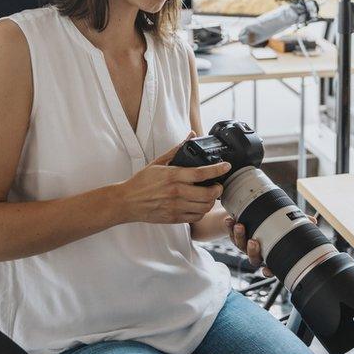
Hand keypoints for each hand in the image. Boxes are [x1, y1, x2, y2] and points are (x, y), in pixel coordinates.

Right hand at [116, 132, 230, 224]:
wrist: (127, 202)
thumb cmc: (142, 182)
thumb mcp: (158, 163)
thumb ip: (177, 150)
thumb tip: (191, 135)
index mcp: (173, 176)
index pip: (202, 173)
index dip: (218, 169)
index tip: (227, 166)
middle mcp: (176, 192)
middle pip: (208, 194)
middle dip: (218, 189)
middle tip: (218, 185)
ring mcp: (176, 207)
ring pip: (204, 207)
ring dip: (211, 201)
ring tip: (210, 195)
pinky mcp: (174, 218)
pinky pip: (196, 217)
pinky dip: (202, 211)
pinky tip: (199, 205)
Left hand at [225, 213, 318, 277]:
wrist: (254, 212)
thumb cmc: (275, 220)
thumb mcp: (288, 221)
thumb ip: (299, 222)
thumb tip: (313, 221)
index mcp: (271, 253)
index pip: (271, 267)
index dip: (269, 271)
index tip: (267, 270)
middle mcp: (258, 252)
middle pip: (254, 258)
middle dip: (253, 251)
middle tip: (253, 241)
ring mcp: (246, 245)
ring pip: (241, 246)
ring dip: (239, 236)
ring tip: (240, 225)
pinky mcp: (235, 235)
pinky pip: (231, 234)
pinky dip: (230, 226)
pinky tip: (230, 219)